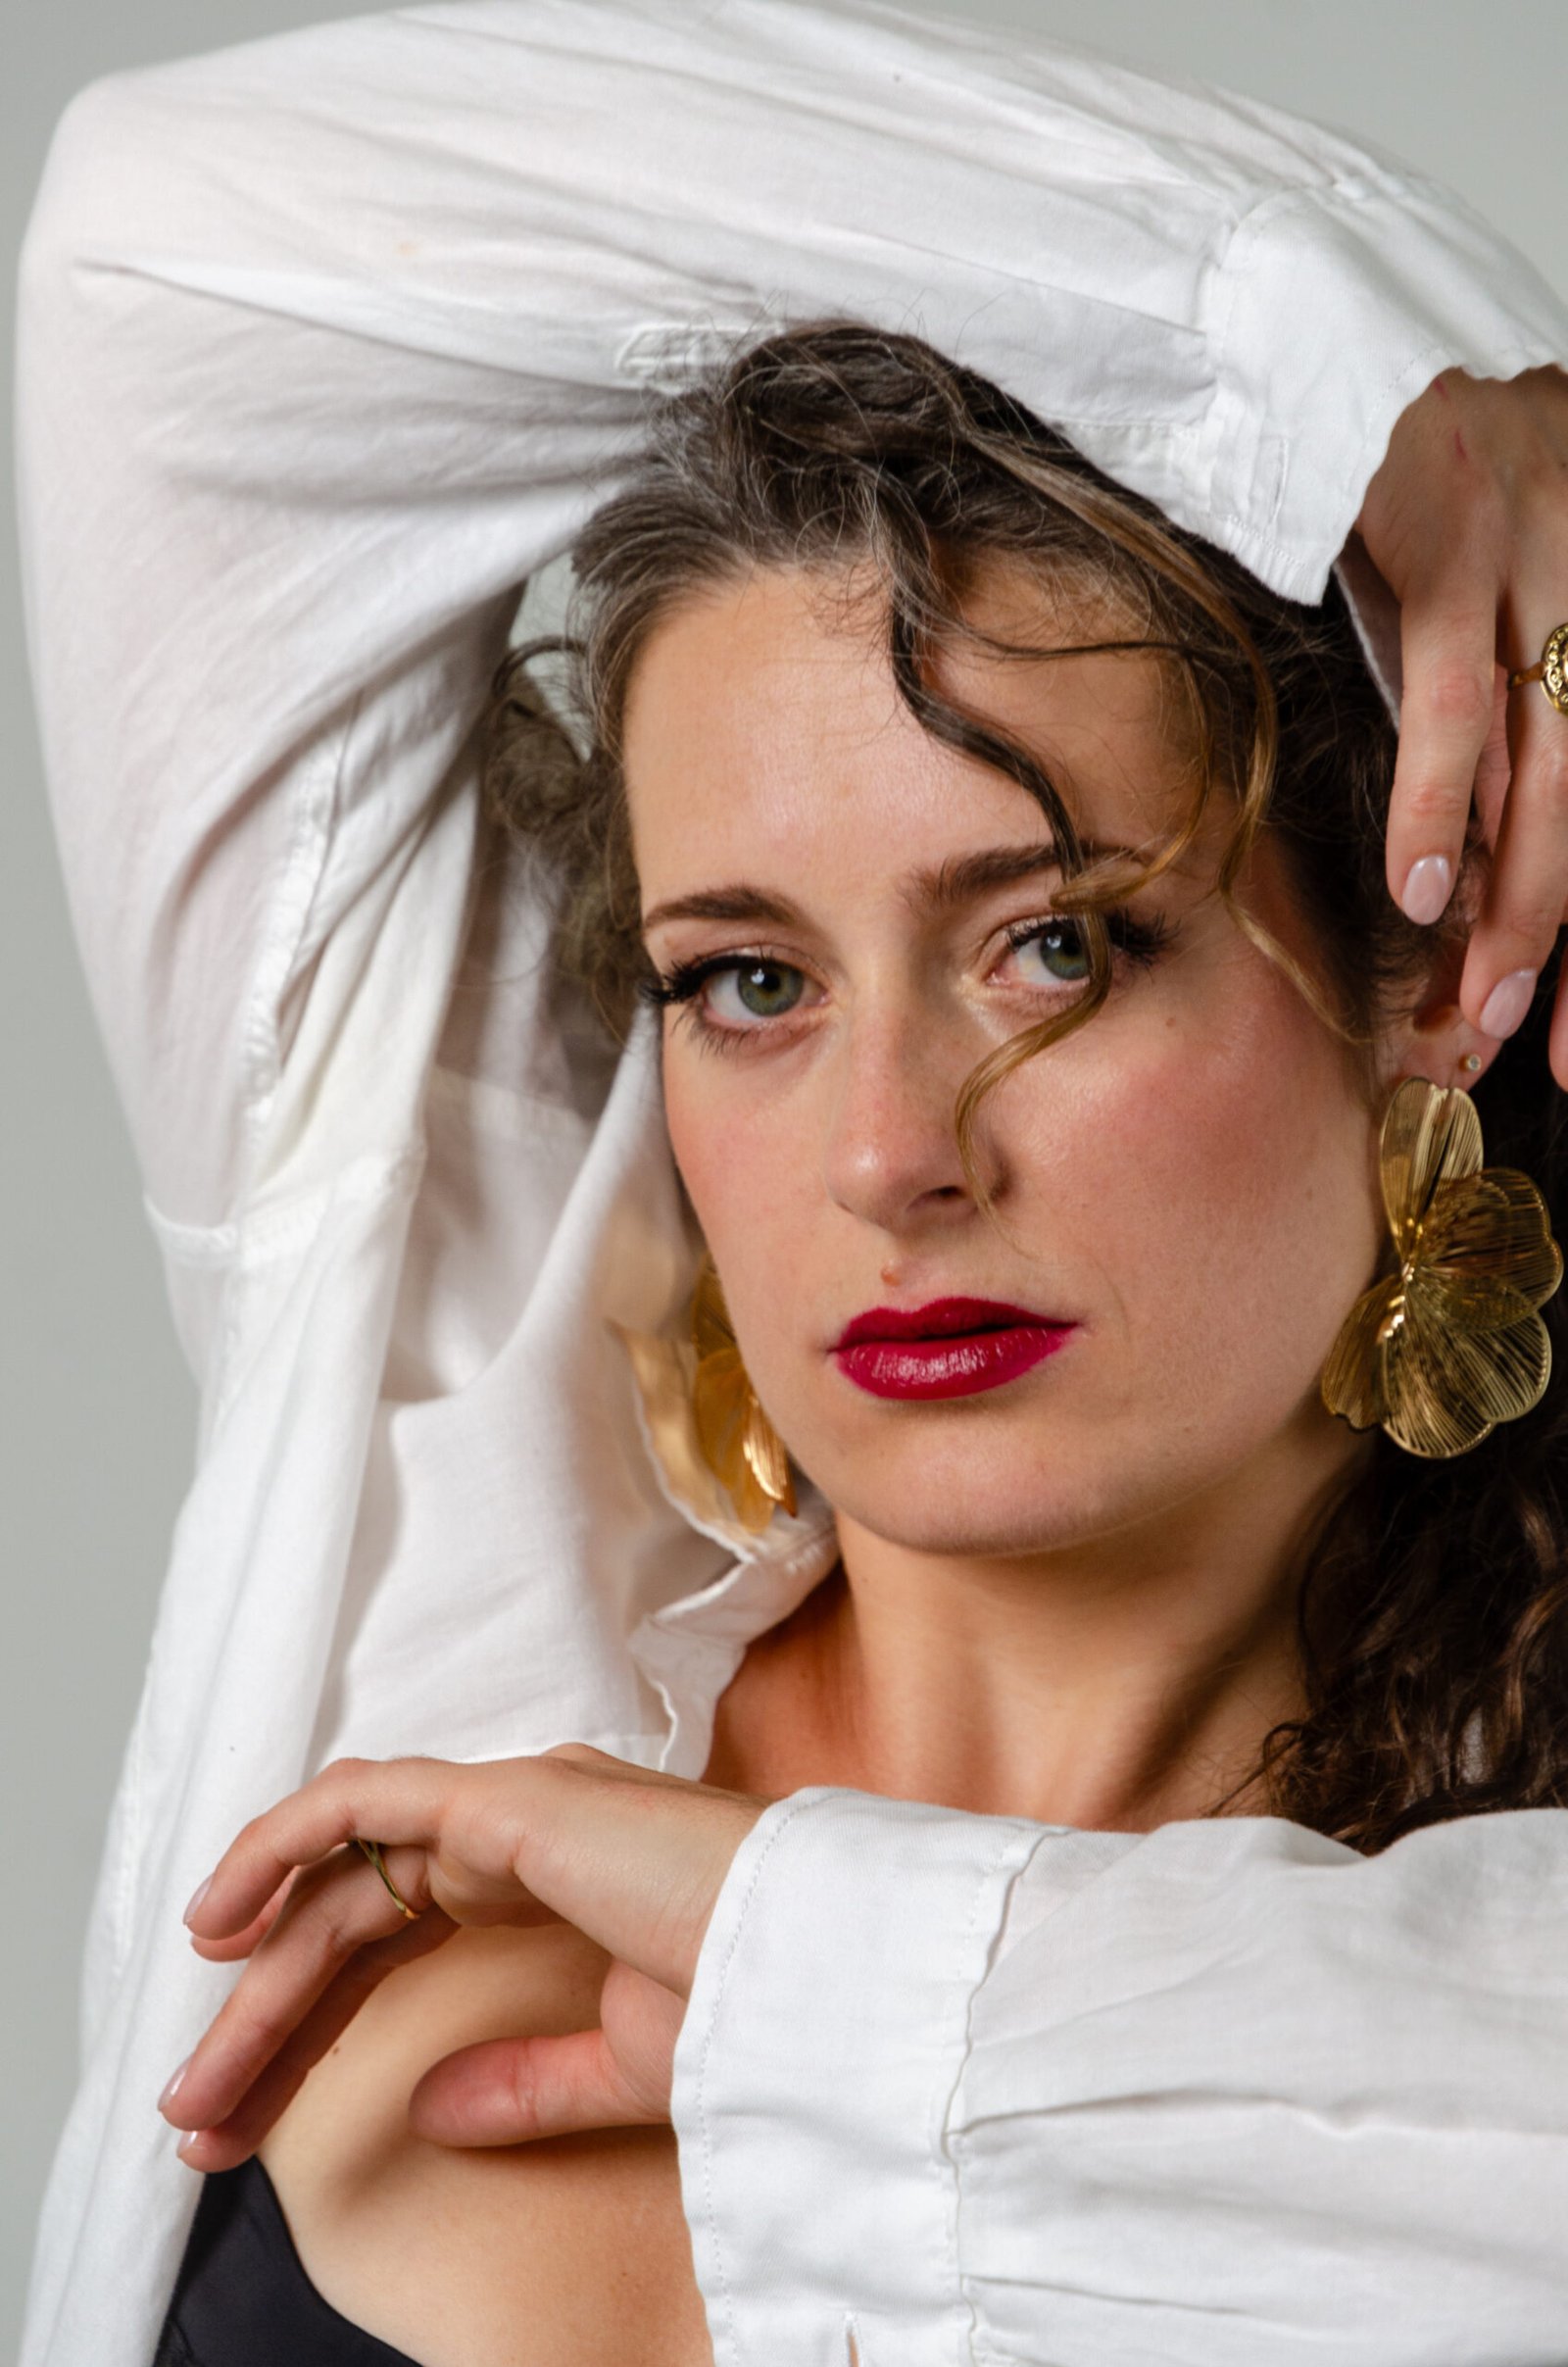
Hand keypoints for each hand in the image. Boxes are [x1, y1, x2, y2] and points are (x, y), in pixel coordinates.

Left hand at [158, 1743, 768, 2169]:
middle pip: (353, 1916)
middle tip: (197, 2120)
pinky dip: (278, 1844)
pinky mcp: (509, 1801)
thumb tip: (428, 2106)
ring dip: (258, 1975)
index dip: (311, 2027)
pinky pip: (359, 1802)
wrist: (827, 1971)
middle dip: (265, 2020)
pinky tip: (219, 1918)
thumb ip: (522, 2079)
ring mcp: (515, 1804)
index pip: (397, 1941)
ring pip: (341, 1877)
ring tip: (199, 2078)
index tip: (249, 2122)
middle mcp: (526, 1826)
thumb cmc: (762, 2004)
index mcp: (556, 1873)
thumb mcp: (621, 2064)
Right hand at [1356, 363, 1567, 1084]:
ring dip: (1518, 895)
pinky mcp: (1461, 538)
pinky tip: (1419, 889)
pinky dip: (1436, 804)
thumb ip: (1510, 711)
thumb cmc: (1416, 481)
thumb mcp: (1492, 595)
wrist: (1339, 336)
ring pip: (1550, 761)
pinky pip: (1453, 700)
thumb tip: (1485, 862)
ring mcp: (1548, 547)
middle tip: (1534, 1027)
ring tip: (1484, 994)